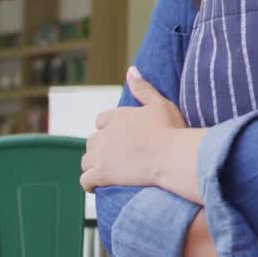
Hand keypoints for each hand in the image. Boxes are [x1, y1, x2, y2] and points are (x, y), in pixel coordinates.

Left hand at [80, 66, 187, 191]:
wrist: (172, 156)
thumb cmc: (171, 130)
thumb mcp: (160, 103)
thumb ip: (143, 88)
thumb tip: (130, 70)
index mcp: (118, 116)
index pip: (101, 120)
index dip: (108, 128)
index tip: (119, 135)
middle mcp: (105, 134)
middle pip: (92, 141)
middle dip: (100, 147)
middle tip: (115, 156)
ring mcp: (101, 155)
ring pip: (86, 160)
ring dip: (93, 165)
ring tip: (106, 171)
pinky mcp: (101, 174)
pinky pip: (86, 180)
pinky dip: (89, 183)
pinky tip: (97, 186)